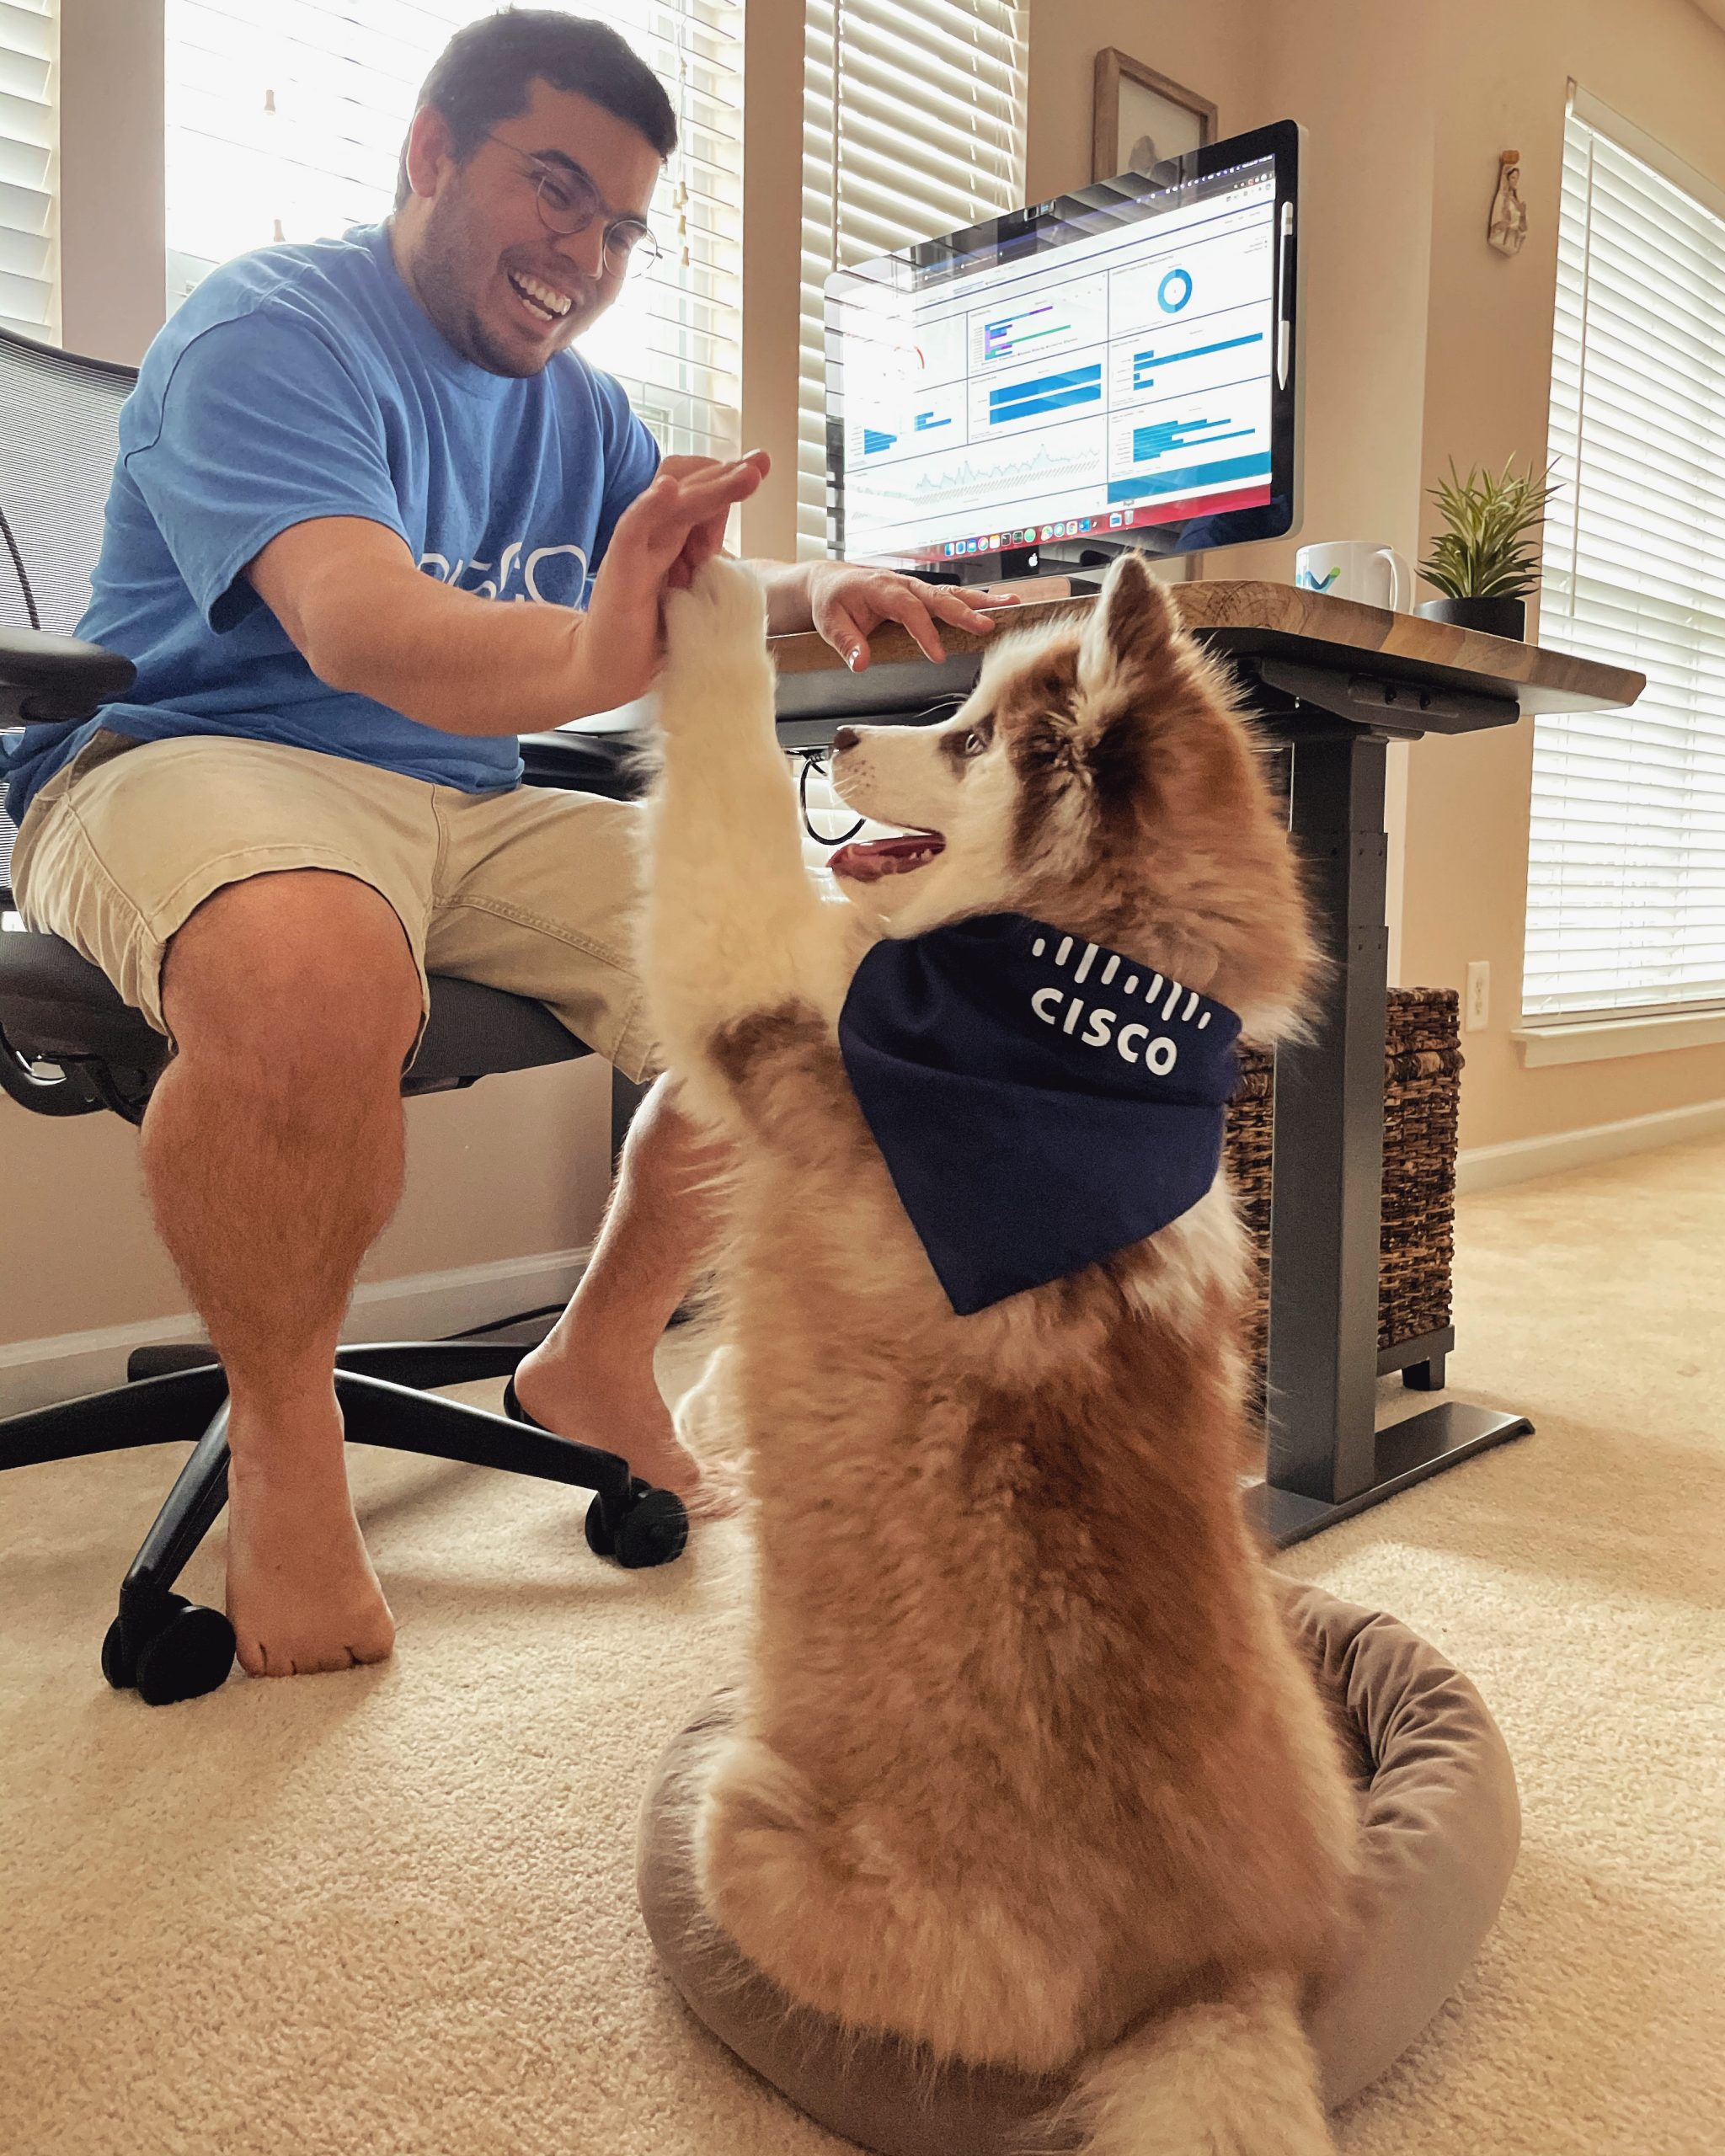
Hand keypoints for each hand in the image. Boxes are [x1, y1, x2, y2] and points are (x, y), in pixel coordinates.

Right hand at [577, 451, 769, 710]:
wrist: (609, 668)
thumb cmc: (652, 636)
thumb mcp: (693, 596)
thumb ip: (708, 567)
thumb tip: (732, 545)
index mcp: (675, 539)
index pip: (701, 495)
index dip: (728, 478)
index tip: (762, 465)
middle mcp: (656, 535)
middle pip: (691, 489)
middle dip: (727, 473)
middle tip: (761, 461)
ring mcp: (637, 547)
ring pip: (672, 502)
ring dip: (708, 485)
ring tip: (743, 473)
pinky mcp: (619, 565)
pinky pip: (633, 526)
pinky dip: (650, 505)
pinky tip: (669, 489)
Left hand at [807, 563, 1020, 670]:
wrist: (830, 582)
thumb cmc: (831, 602)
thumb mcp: (830, 623)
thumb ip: (847, 643)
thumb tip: (860, 663)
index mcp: (880, 588)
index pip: (908, 609)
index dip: (925, 632)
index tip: (938, 656)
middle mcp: (902, 583)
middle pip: (938, 596)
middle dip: (964, 611)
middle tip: (987, 625)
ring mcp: (915, 587)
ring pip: (951, 593)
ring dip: (981, 599)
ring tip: (1009, 605)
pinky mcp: (922, 593)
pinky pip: (950, 596)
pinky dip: (974, 600)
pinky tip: (998, 606)